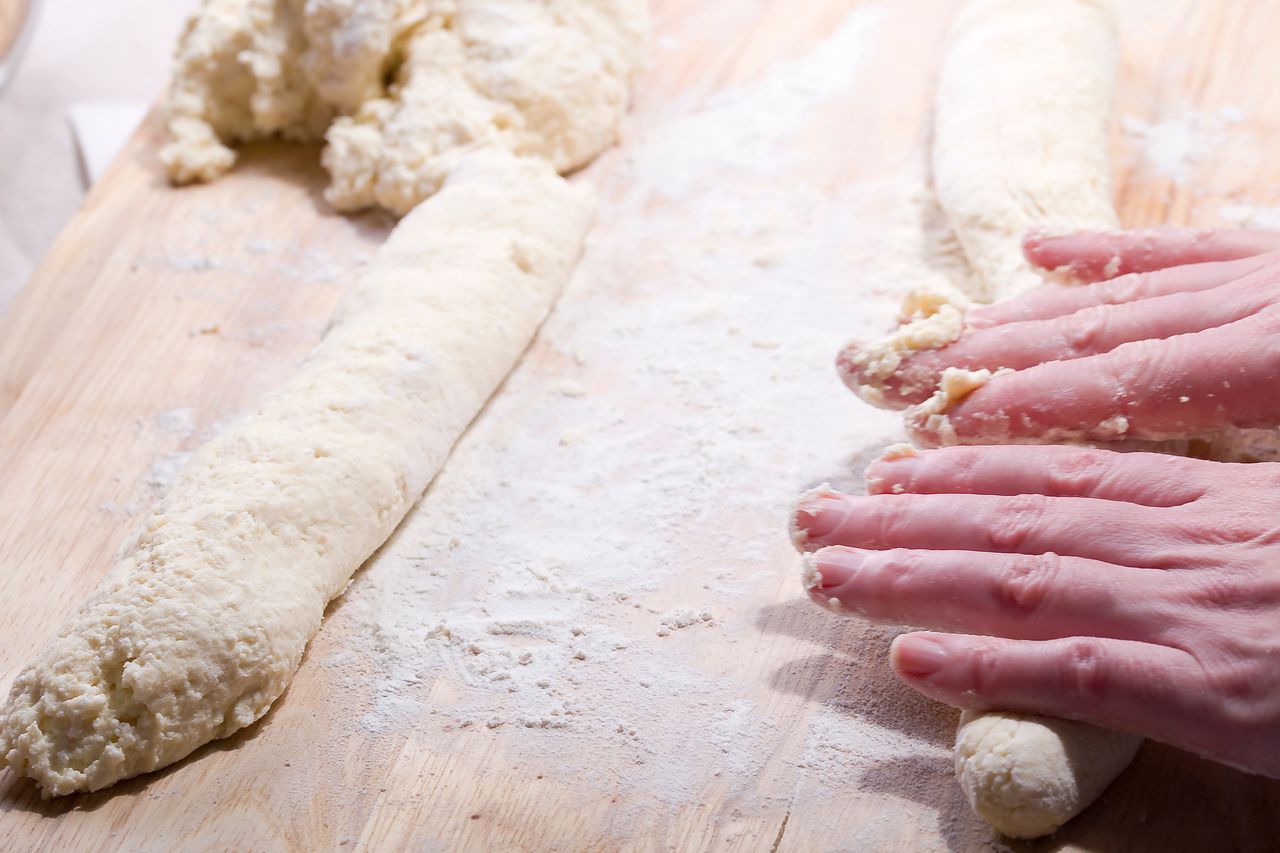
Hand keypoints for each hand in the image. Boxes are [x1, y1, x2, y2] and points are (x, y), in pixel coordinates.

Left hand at [792, 443, 1279, 777]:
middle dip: (895, 518)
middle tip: (810, 518)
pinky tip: (909, 665)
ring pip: (1010, 581)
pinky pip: (1068, 673)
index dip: (954, 473)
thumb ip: (1195, 511)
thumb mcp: (1275, 522)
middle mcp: (1167, 544)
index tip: (882, 471)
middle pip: (1001, 520)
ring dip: (905, 578)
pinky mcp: (1198, 690)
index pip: (1046, 477)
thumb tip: (1105, 508)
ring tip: (823, 575)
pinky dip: (983, 668)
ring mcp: (1176, 612)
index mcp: (1193, 500)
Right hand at [837, 228, 1279, 445]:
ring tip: (929, 336)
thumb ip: (1258, 466)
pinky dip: (1096, 250)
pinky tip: (1033, 250)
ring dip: (1011, 318)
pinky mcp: (1271, 258)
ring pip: (1108, 296)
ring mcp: (1254, 275)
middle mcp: (1245, 307)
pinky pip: (1174, 246)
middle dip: (973, 358)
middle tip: (881, 375)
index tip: (925, 428)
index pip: (1113, 390)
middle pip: (1082, 335)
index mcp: (1270, 360)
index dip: (1013, 409)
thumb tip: (1186, 503)